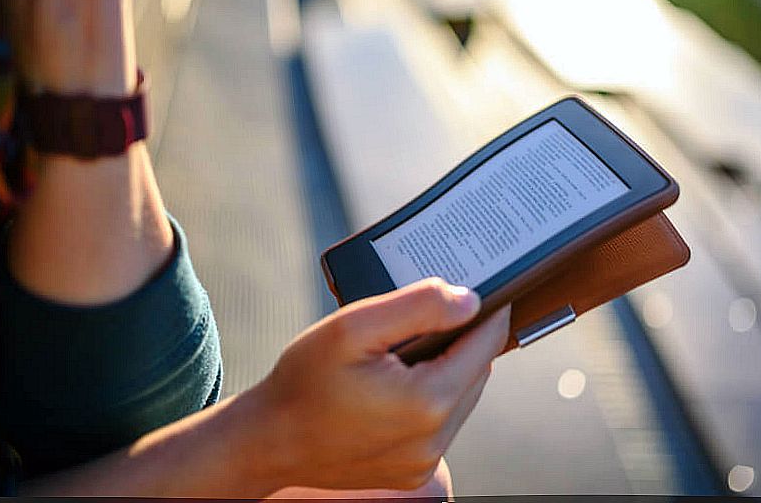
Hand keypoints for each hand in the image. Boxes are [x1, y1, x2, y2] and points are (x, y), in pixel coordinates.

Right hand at [249, 278, 510, 491]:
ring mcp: (423, 462)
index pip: (486, 343)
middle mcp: (433, 439)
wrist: (268, 441)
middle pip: (477, 371)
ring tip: (416, 345)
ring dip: (450, 368)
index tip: (492, 288)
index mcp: (427, 401)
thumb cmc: (304, 381)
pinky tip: (403, 379)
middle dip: (464, 338)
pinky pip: (441, 425)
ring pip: (461, 398)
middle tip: (440, 312)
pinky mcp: (412, 472)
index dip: (489, 311)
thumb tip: (469, 300)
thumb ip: (418, 306)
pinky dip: (432, 397)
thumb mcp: (354, 325)